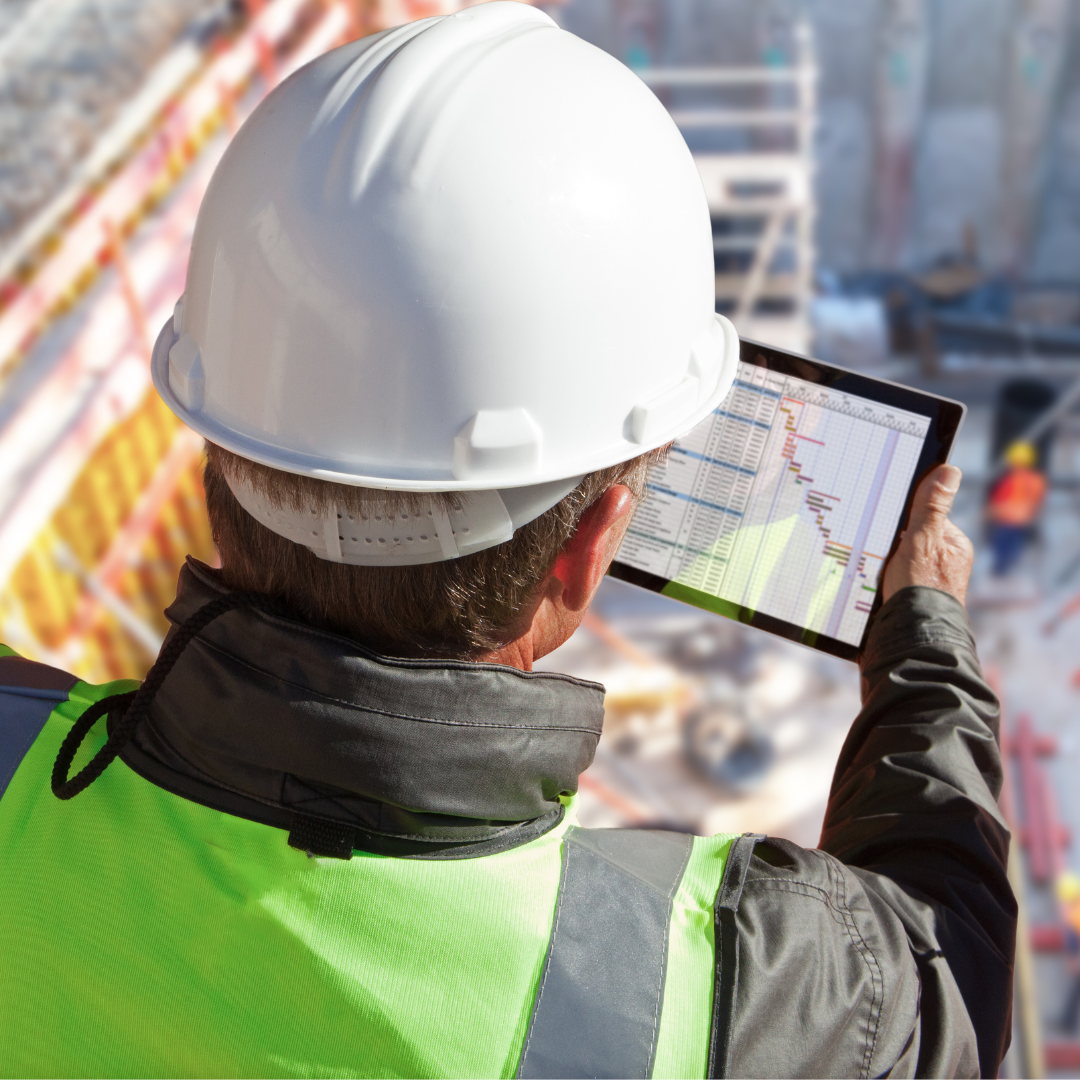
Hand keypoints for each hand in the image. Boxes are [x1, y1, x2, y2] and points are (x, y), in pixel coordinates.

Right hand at [882, 464, 972, 605]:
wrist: (912, 636)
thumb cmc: (921, 589)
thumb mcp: (922, 540)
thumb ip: (932, 507)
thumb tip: (948, 471)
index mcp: (955, 545)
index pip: (927, 516)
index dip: (906, 517)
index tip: (888, 522)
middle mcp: (945, 563)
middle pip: (911, 537)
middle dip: (892, 541)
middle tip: (880, 549)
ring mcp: (929, 580)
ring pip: (899, 558)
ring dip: (884, 561)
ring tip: (876, 569)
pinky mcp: (912, 596)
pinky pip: (892, 577)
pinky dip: (880, 578)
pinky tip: (873, 583)